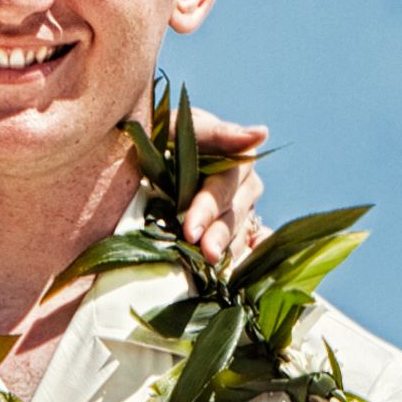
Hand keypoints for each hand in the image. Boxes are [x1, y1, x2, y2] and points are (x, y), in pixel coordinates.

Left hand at [175, 104, 270, 276]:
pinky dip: (229, 265)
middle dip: (216, 235)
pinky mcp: (234, 237)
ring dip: (222, 253)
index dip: (209, 208)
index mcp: (237, 159)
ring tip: (202, 267)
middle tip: (200, 253)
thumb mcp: (176, 126)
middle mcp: (246, 188)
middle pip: (235, 215)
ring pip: (239, 238)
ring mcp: (242, 214)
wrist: (140, 162)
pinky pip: (239, 254)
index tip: (191, 230)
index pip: (227, 186)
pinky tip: (218, 276)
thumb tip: (262, 133)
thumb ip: (215, 131)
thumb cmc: (159, 136)